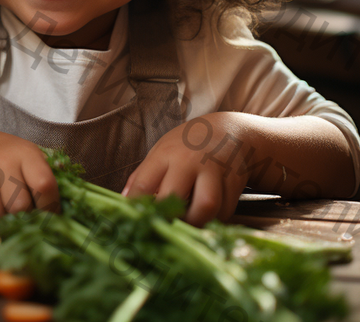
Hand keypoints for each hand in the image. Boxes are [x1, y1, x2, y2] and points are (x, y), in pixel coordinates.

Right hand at [0, 125, 59, 221]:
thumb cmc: (8, 161)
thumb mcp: (29, 161)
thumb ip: (45, 184)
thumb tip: (65, 222)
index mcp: (26, 154)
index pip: (45, 185)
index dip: (50, 207)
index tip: (48, 216)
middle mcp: (0, 161)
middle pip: (20, 206)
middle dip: (24, 219)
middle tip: (23, 220)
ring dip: (1, 224)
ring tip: (4, 217)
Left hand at [121, 112, 254, 226]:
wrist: (229, 131)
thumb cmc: (187, 144)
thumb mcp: (160, 151)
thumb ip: (143, 176)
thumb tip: (124, 201)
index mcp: (165, 154)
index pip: (144, 184)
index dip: (136, 207)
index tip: (134, 221)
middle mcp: (190, 161)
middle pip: (174, 198)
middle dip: (166, 219)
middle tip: (163, 228)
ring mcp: (214, 171)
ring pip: (205, 207)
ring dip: (195, 223)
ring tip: (187, 223)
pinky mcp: (234, 181)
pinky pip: (224, 210)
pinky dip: (214, 220)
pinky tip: (206, 215)